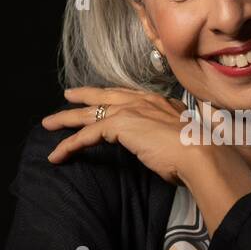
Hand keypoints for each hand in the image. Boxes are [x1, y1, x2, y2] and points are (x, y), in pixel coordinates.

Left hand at [44, 86, 250, 232]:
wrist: (201, 154)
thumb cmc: (200, 154)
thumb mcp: (185, 140)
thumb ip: (172, 137)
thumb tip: (169, 148)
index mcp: (160, 102)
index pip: (129, 95)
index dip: (112, 96)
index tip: (102, 96)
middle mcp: (144, 101)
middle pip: (106, 96)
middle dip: (85, 96)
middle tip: (68, 96)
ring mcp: (131, 111)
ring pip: (90, 113)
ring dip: (67, 119)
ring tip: (49, 124)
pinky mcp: (119, 125)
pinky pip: (86, 135)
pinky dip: (70, 144)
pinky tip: (58, 154)